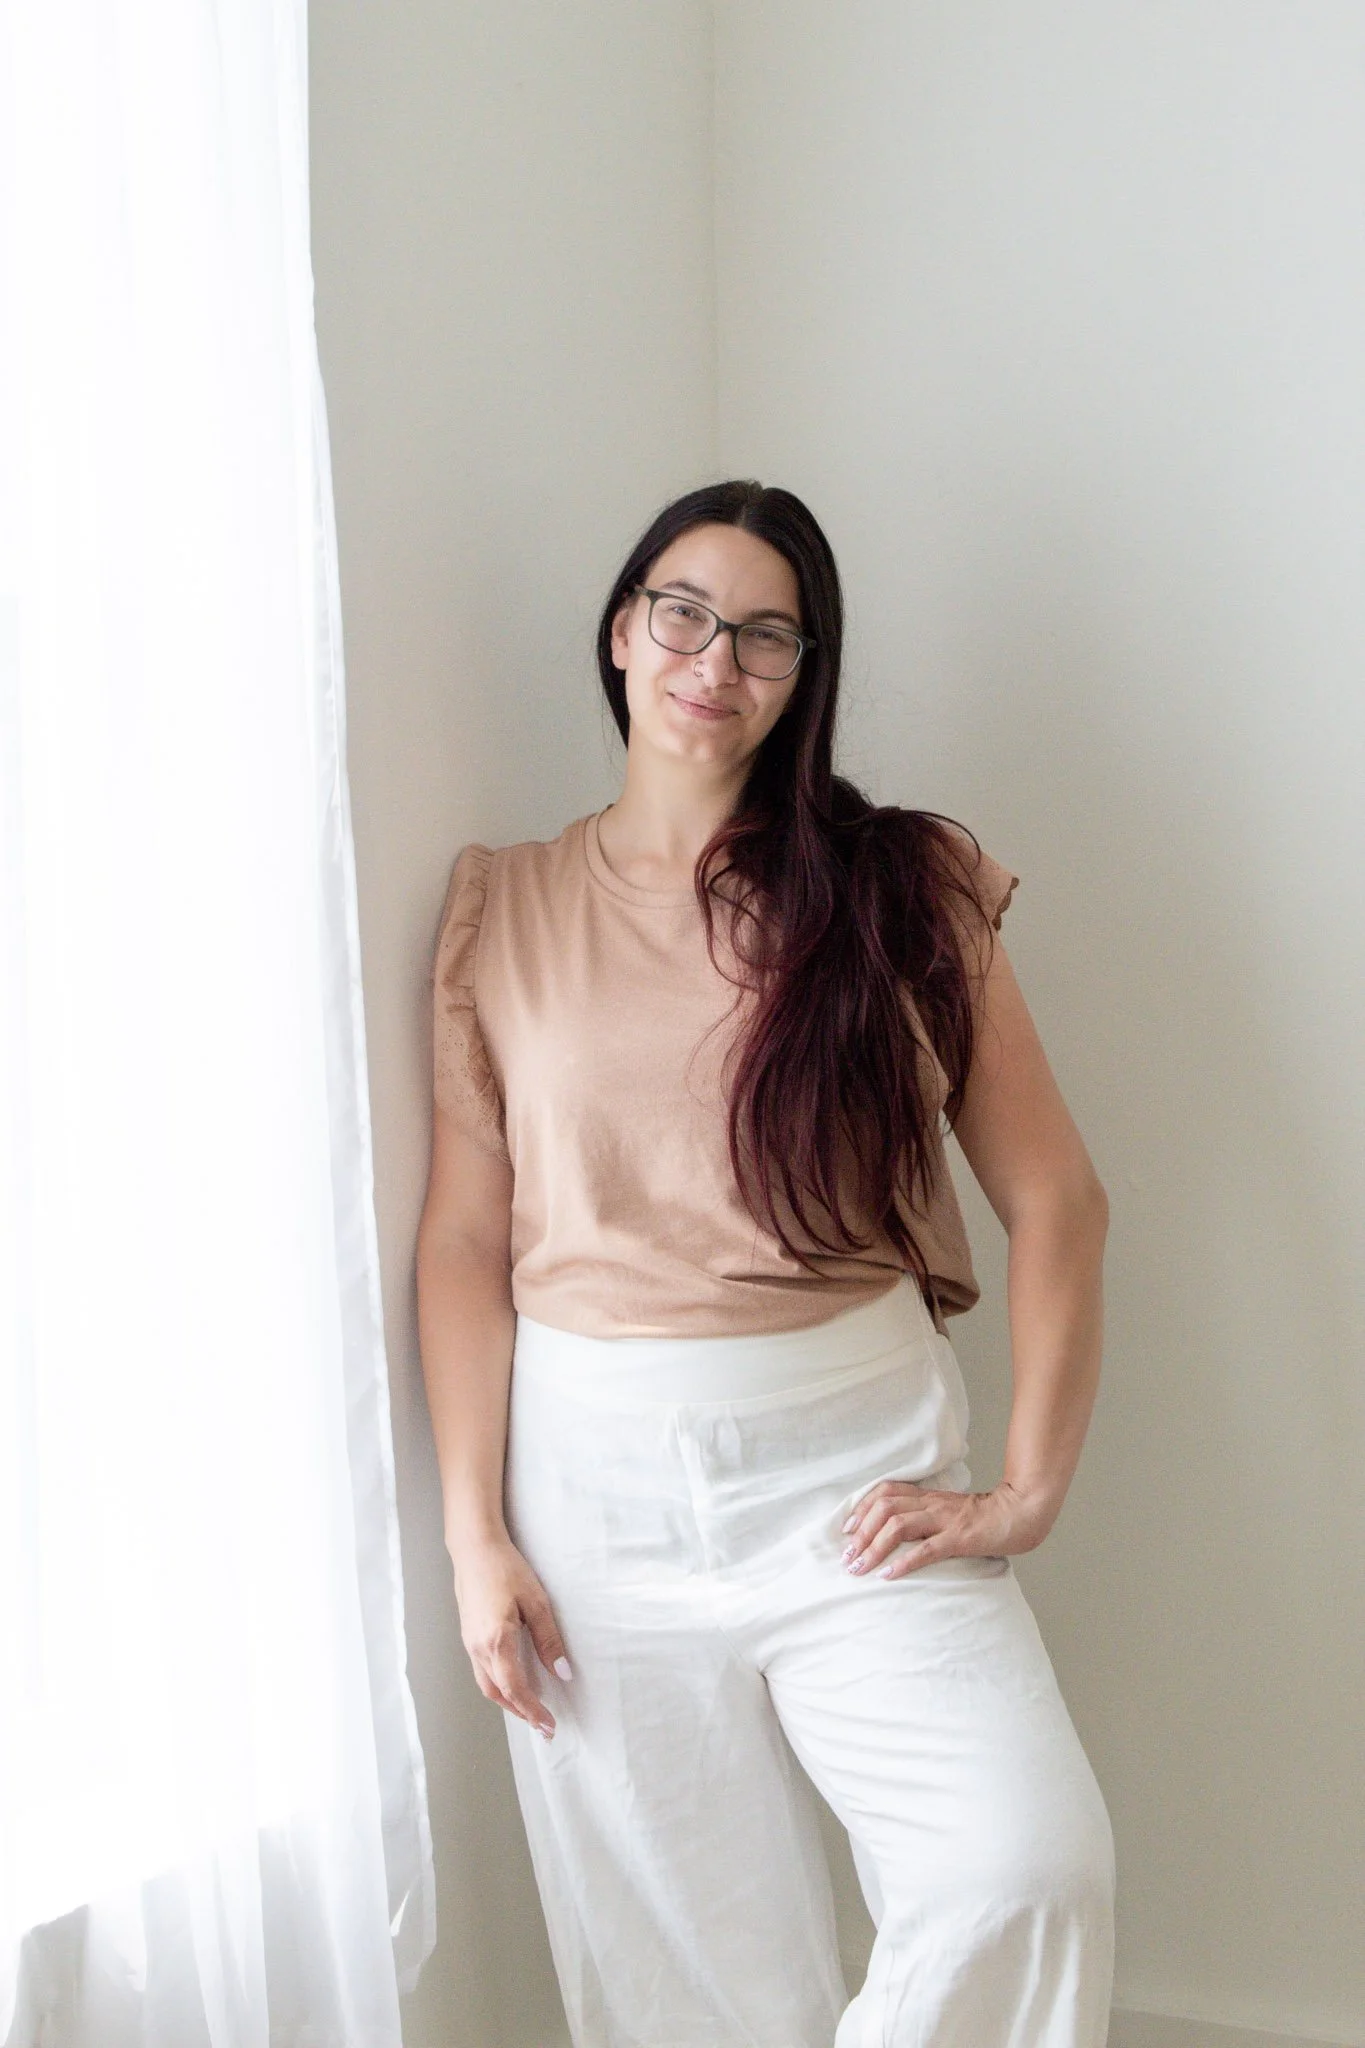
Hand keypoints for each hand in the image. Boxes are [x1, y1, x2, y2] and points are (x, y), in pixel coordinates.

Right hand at [450, 1532, 572, 1739]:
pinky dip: (499, 1686)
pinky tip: (513, 1684)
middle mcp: (478, 1648)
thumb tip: (563, 1672)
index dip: (532, 1711)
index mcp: (496, 1641)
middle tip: (543, 1726)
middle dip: (521, 1714)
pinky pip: (482, 1672)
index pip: (515, 1688)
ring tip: (530, 1711)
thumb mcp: (536, 1602)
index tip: (549, 1725)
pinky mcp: (468, 1637)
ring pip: (487, 1686)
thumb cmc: (505, 1569)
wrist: (474, 1549)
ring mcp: (470, 1644)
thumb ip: (548, 1639)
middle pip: (498, 1694)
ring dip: (509, 1702)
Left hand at [839, 1478, 1055, 1579]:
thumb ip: (926, 1516)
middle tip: (847, 1557)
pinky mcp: (959, 1538)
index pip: (885, 1492)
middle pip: (884, 1508)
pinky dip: (904, 1562)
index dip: (861, 1508)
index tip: (847, 1530)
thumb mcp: (949, 1511)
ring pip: (898, 1526)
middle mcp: (932, 1503)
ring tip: (860, 1568)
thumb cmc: (984, 1517)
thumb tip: (898, 1533)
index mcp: (928, 1496)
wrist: (1020, 1513)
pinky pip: (926, 1549)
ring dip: (874, 1548)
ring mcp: (945, 1519)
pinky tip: (889, 1575)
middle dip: (860, 1533)